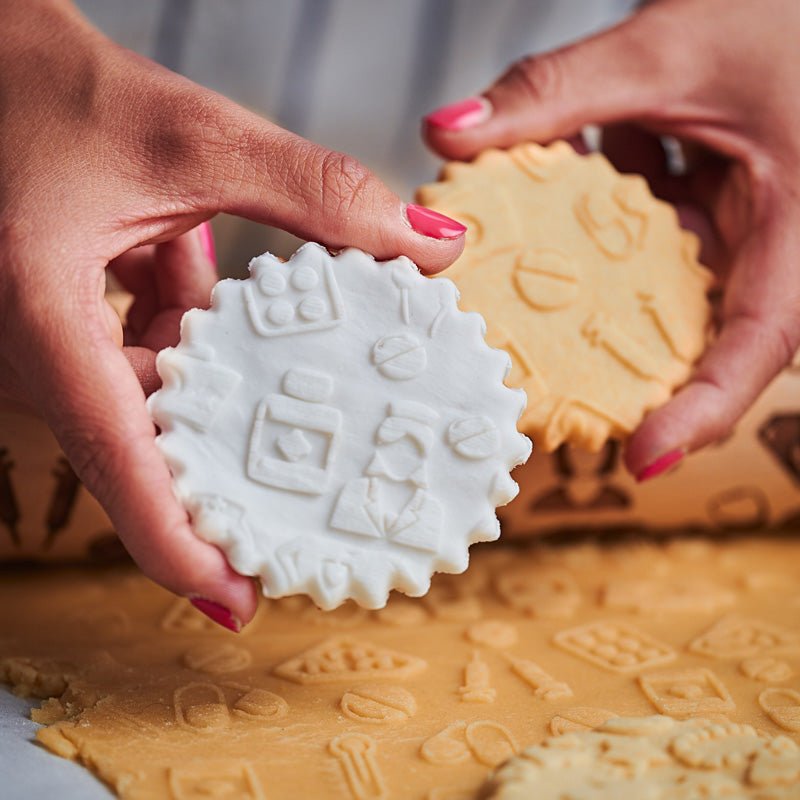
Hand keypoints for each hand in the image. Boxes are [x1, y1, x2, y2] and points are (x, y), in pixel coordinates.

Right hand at [0, 0, 464, 627]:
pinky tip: (225, 326)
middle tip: (303, 519)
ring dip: (213, 410)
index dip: (174, 543)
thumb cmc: (57, 90)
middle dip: (216, 484)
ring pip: (141, 410)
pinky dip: (188, 356)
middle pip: (138, 453)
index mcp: (42, 310)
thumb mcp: (198, 138)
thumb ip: (319, 193)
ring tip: (298, 431)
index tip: (235, 600)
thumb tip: (433, 244)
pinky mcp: (61, 328)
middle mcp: (30, 346)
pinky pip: (133, 369)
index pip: (116, 455)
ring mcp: (42, 344)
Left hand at [423, 0, 799, 480]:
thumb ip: (557, 92)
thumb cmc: (780, 11)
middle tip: (542, 367)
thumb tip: (448, 133)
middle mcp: (781, 242)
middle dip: (624, 354)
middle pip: (704, 334)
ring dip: (607, 278)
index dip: (702, 410)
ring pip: (676, 288)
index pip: (759, 342)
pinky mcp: (728, 210)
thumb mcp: (670, 47)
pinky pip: (669, 245)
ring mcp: (754, 229)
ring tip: (538, 276)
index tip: (640, 460)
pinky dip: (620, 231)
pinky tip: (584, 193)